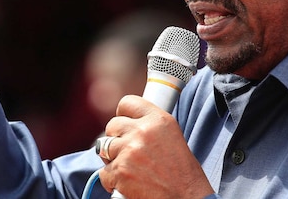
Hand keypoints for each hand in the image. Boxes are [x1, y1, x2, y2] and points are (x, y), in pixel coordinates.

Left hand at [98, 95, 214, 198]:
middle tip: (127, 152)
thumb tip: (127, 124)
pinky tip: (129, 183)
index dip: (123, 114)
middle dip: (116, 139)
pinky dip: (113, 180)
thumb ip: (150, 127)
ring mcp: (129, 151)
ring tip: (130, 170)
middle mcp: (142, 132)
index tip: (124, 124)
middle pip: (112, 126)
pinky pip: (104, 172)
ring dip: (113, 159)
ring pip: (104, 148)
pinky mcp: (120, 172)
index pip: (127, 103)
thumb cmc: (183, 174)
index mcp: (158, 120)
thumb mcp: (172, 138)